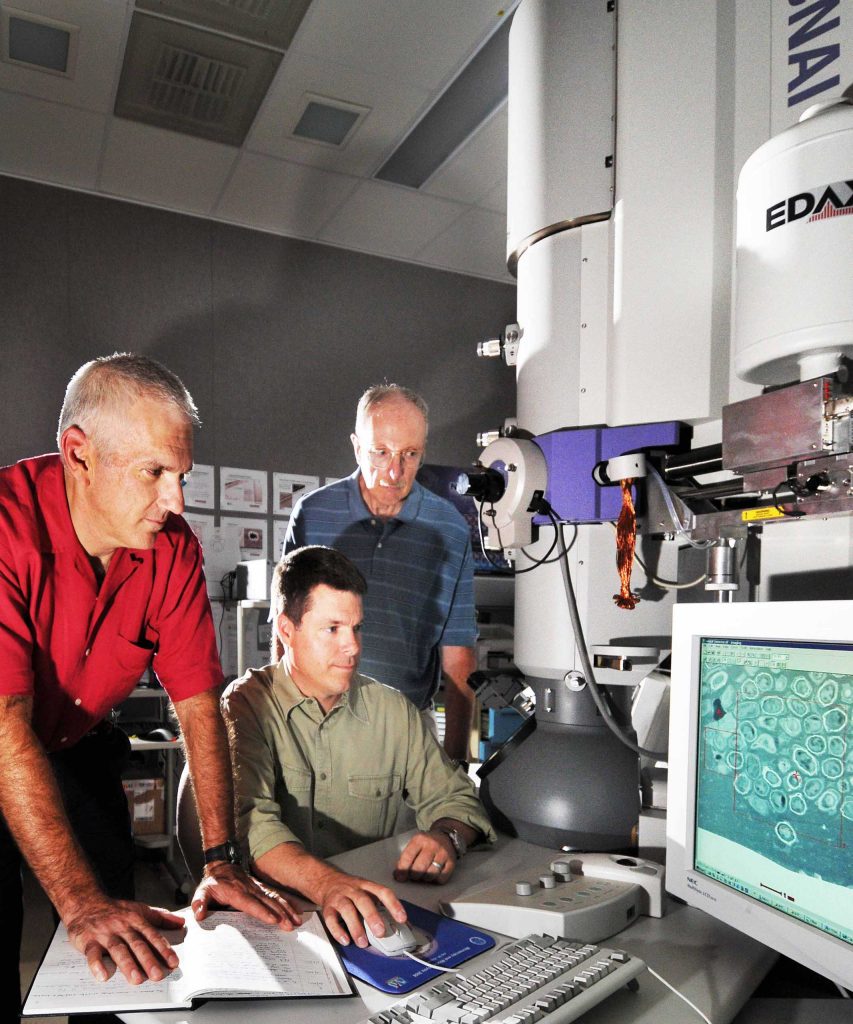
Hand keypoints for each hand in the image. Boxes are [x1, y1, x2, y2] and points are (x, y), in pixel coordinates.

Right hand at [65, 897, 183, 984]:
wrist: (86, 904)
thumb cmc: (116, 911)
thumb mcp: (140, 910)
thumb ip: (161, 917)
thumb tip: (180, 922)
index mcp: (136, 920)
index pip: (152, 935)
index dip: (163, 949)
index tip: (173, 962)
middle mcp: (122, 927)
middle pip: (137, 944)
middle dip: (148, 960)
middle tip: (157, 975)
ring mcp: (106, 934)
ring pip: (118, 950)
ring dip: (127, 964)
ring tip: (136, 978)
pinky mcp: (89, 942)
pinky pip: (92, 954)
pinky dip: (97, 965)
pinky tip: (103, 976)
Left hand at [192, 862, 301, 928]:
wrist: (222, 865)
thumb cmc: (213, 882)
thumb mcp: (202, 891)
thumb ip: (200, 902)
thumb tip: (199, 914)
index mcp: (236, 892)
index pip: (251, 903)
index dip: (263, 912)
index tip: (274, 920)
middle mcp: (250, 889)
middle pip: (268, 902)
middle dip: (280, 914)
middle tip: (290, 925)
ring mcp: (258, 888)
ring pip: (275, 898)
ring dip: (287, 909)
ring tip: (297, 920)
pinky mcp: (262, 888)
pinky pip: (276, 895)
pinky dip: (288, 902)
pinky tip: (297, 910)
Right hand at [314, 869, 406, 947]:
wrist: (328, 882)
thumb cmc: (352, 891)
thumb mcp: (368, 893)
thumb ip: (384, 907)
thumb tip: (405, 925)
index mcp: (367, 886)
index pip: (382, 892)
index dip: (393, 904)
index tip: (401, 919)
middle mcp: (353, 890)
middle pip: (363, 900)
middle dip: (372, 917)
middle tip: (380, 932)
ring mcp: (339, 898)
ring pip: (347, 910)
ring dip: (355, 927)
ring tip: (363, 942)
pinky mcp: (328, 908)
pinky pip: (331, 919)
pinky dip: (338, 931)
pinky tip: (345, 940)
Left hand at [393, 830, 455, 884]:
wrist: (445, 837)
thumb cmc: (426, 844)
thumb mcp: (415, 844)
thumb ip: (406, 857)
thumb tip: (398, 875)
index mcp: (419, 840)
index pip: (408, 857)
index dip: (402, 870)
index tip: (399, 878)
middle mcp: (432, 845)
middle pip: (419, 868)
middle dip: (414, 876)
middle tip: (413, 876)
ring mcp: (443, 853)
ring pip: (431, 874)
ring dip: (425, 878)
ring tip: (423, 875)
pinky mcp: (451, 862)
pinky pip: (442, 878)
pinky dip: (436, 880)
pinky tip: (434, 875)